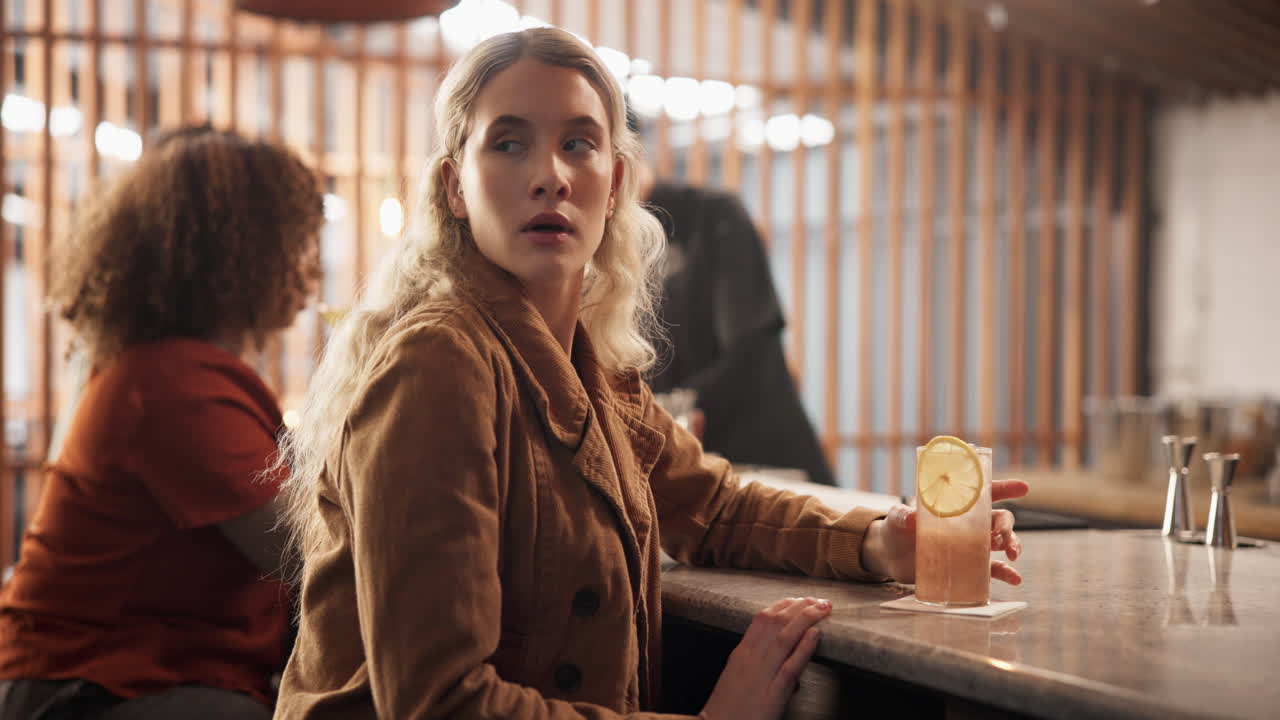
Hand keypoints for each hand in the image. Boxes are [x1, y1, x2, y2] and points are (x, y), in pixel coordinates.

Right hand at [701, 596, 831, 719]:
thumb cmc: (727, 707)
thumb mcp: (735, 676)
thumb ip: (754, 661)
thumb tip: (778, 653)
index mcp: (741, 653)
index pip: (762, 619)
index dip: (784, 605)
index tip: (799, 599)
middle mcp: (750, 659)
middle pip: (776, 622)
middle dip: (800, 607)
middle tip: (819, 600)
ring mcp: (761, 675)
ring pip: (784, 638)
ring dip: (806, 619)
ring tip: (823, 609)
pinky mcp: (772, 695)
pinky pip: (790, 667)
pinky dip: (804, 648)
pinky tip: (815, 635)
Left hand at [859, 478, 1028, 584]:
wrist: (891, 556)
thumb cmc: (896, 528)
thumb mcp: (897, 518)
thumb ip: (903, 516)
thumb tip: (911, 519)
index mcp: (956, 506)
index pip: (983, 493)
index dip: (1004, 488)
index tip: (1022, 487)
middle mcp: (969, 524)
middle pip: (999, 520)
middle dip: (1006, 526)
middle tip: (1001, 537)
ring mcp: (970, 546)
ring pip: (1001, 543)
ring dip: (1012, 546)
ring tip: (1012, 555)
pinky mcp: (967, 566)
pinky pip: (992, 569)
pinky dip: (1005, 573)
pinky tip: (1015, 578)